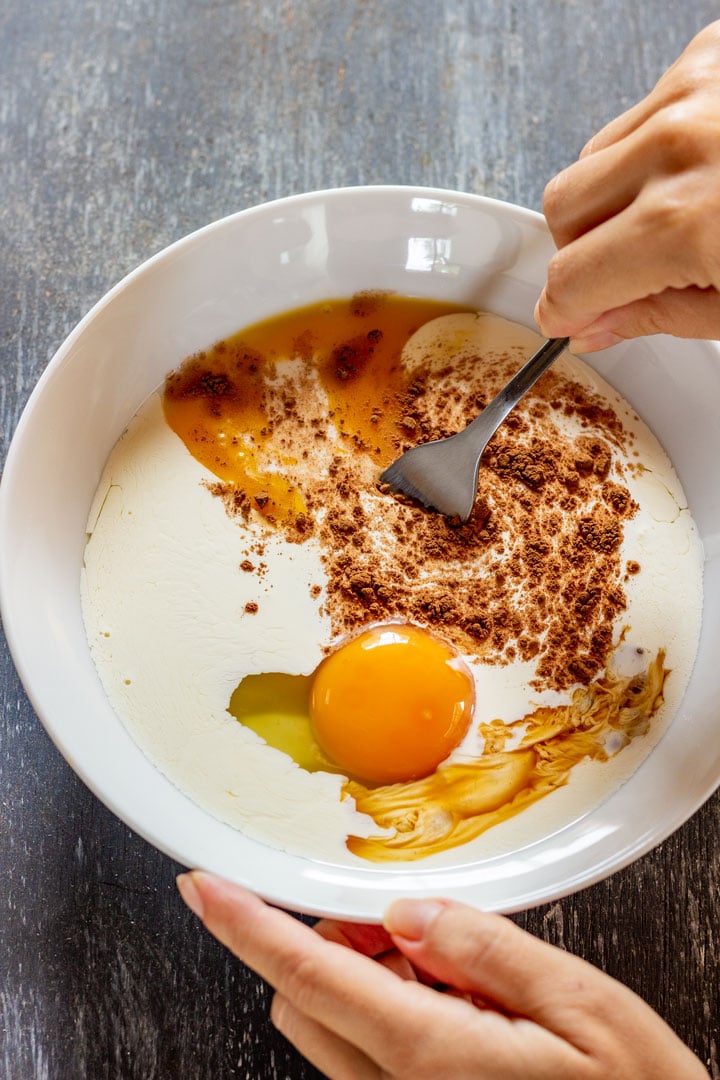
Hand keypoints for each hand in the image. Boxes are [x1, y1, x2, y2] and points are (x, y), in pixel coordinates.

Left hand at [177, 871, 706, 1078]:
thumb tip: (410, 913)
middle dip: (329, 945)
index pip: (309, 979)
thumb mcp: (583, 1007)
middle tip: (402, 923)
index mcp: (431, 1057)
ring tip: (455, 971)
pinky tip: (462, 1004)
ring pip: (331, 1029)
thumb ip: (485, 950)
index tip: (205, 889)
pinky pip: (368, 1054)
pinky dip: (390, 1009)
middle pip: (305, 1003)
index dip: (247, 927)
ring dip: (361, 978)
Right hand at [535, 20, 719, 350]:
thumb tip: (592, 323)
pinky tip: (699, 165)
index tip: (568, 318)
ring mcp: (694, 88)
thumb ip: (658, 315)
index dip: (565, 310)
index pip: (571, 280)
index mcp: (687, 223)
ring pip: (592, 158)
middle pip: (562, 209)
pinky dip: (652, 148)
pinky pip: (639, 112)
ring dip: (612, 196)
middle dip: (582, 250)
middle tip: (628, 271)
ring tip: (676, 212)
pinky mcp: (711, 53)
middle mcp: (679, 144)